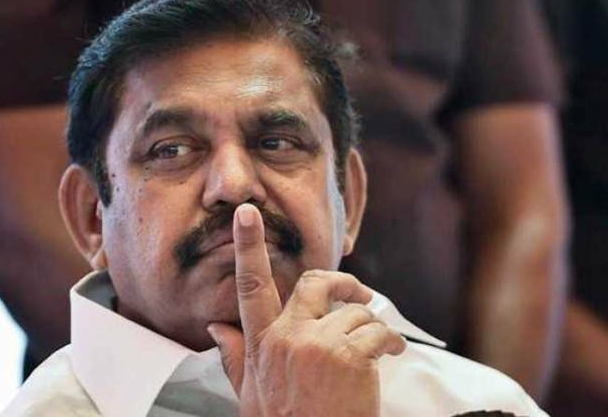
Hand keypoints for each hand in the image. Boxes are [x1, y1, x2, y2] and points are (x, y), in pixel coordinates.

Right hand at [207, 203, 405, 416]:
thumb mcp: (250, 394)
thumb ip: (235, 357)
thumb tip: (216, 329)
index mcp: (262, 343)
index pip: (251, 286)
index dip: (248, 246)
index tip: (247, 214)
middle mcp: (287, 337)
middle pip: (316, 283)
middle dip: (342, 283)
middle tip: (357, 296)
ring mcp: (318, 345)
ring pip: (355, 313)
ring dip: (371, 328)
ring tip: (378, 350)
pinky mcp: (350, 357)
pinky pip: (379, 332)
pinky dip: (392, 343)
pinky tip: (392, 355)